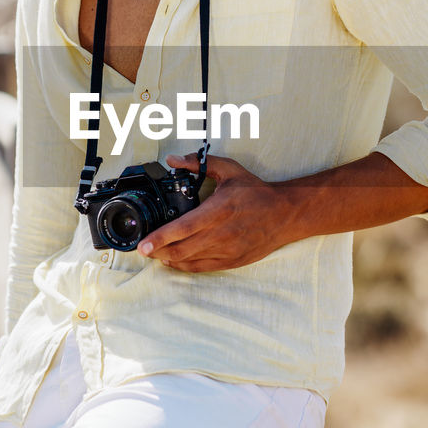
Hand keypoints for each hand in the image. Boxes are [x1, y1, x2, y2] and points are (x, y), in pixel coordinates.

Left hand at [137, 153, 293, 272]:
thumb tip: (173, 159)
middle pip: (180, 250)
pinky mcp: (232, 261)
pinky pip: (202, 268)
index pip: (182, 228)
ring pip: (189, 261)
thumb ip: (199, 164)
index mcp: (217, 210)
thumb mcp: (229, 170)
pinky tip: (174, 260)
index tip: (143, 244)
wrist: (284, 214)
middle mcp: (221, 234)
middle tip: (142, 249)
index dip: (160, 238)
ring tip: (155, 252)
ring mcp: (227, 250)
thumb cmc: (255, 192)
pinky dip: (184, 266)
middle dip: (157, 251)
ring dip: (168, 259)